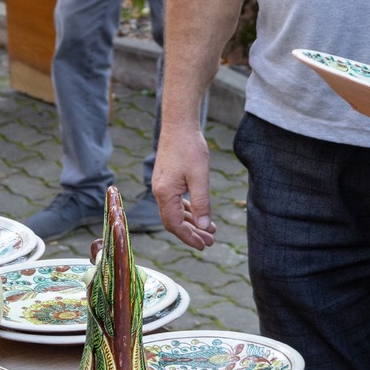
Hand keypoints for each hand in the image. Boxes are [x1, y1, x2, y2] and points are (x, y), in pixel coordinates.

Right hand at [152, 128, 217, 249]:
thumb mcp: (200, 177)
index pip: (174, 225)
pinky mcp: (167, 180)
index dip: (189, 237)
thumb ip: (201, 203)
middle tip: (210, 242)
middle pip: (173, 221)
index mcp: (165, 193)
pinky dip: (188, 210)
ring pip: (175, 212)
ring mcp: (162, 186)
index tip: (204, 245)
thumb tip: (204, 227)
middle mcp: (160, 192)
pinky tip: (199, 214)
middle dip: (192, 233)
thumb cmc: (189, 148)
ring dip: (191, 222)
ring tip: (209, 230)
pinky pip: (176, 202)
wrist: (179, 125)